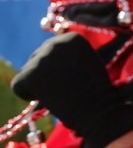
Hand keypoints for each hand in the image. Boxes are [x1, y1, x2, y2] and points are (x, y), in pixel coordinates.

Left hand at [12, 33, 132, 147]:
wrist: (98, 109)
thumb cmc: (96, 91)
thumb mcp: (87, 63)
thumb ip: (68, 56)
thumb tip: (48, 63)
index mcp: (71, 38)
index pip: (51, 50)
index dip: (59, 67)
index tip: (74, 77)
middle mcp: (55, 43)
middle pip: (36, 58)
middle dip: (45, 74)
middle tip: (64, 88)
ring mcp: (41, 58)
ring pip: (27, 73)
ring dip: (39, 84)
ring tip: (60, 93)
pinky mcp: (29, 75)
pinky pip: (19, 87)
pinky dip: (29, 96)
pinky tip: (50, 98)